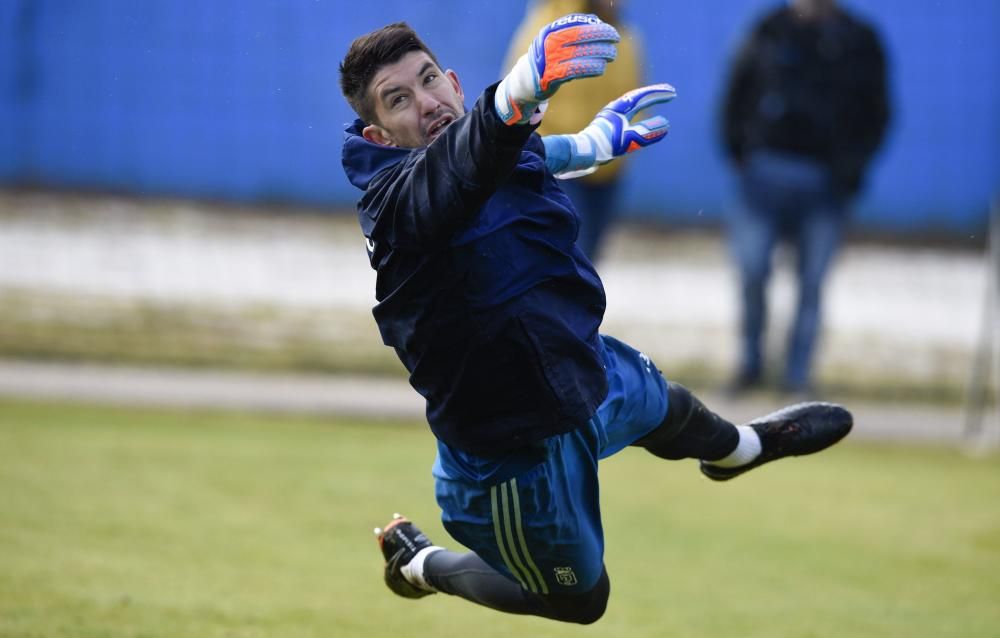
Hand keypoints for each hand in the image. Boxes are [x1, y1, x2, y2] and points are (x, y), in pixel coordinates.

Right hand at [496, 13, 619, 124]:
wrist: (524, 82)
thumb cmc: (547, 60)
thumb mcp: (556, 41)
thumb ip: (572, 32)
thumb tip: (597, 22)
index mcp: (550, 31)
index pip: (577, 24)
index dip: (596, 27)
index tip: (611, 32)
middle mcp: (548, 43)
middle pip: (580, 36)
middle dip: (601, 37)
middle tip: (615, 41)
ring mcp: (548, 60)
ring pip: (580, 53)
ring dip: (600, 53)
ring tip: (612, 55)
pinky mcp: (550, 76)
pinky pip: (575, 70)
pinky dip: (590, 67)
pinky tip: (601, 68)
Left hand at [543, 83, 675, 178]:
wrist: (583, 153)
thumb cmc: (603, 146)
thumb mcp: (627, 140)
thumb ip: (646, 133)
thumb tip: (665, 124)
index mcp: (619, 109)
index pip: (642, 96)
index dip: (658, 93)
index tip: (672, 92)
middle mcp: (615, 110)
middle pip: (638, 98)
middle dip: (654, 94)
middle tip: (671, 92)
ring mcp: (612, 117)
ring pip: (633, 105)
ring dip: (646, 101)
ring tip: (658, 98)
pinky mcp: (610, 126)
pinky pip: (629, 114)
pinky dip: (639, 112)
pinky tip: (641, 116)